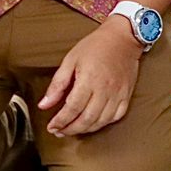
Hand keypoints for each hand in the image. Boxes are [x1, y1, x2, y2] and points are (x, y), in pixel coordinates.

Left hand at [38, 20, 144, 136]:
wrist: (123, 38)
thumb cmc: (95, 46)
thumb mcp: (71, 60)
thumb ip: (58, 84)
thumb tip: (44, 105)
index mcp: (89, 80)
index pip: (72, 108)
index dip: (60, 121)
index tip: (51, 127)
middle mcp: (105, 89)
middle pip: (86, 119)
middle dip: (70, 129)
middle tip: (59, 132)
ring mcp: (118, 94)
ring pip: (101, 121)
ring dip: (85, 129)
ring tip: (73, 129)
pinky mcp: (126, 95)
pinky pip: (116, 116)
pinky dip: (103, 123)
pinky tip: (93, 123)